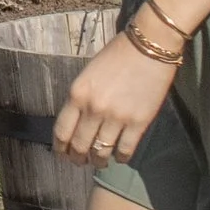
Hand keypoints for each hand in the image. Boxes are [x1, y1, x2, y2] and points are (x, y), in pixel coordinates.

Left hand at [54, 32, 179, 169]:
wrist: (149, 47)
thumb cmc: (117, 56)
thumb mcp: (88, 74)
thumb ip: (81, 99)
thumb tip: (77, 123)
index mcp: (77, 94)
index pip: (62, 131)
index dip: (60, 148)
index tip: (62, 154)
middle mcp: (94, 108)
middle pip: (80, 145)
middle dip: (78, 158)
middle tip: (80, 162)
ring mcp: (117, 117)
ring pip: (101, 152)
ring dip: (98, 161)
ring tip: (99, 162)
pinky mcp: (139, 122)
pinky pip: (124, 150)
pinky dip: (120, 157)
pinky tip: (119, 156)